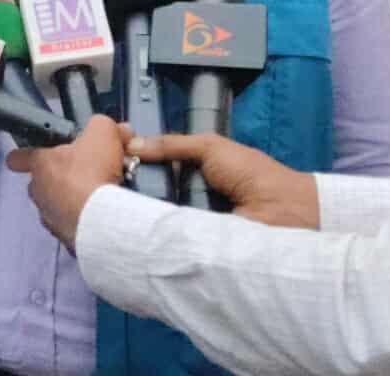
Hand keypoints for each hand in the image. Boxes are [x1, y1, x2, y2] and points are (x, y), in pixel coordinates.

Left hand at [6, 116, 127, 252]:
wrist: (104, 221)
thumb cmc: (94, 175)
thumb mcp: (102, 132)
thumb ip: (102, 126)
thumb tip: (116, 131)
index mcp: (40, 163)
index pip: (19, 157)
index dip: (25, 154)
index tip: (31, 154)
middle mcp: (38, 191)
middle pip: (45, 180)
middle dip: (64, 175)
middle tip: (89, 172)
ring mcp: (50, 217)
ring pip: (59, 204)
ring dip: (76, 198)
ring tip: (102, 195)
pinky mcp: (66, 238)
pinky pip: (73, 224)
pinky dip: (87, 219)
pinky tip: (105, 213)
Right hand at [126, 128, 319, 229]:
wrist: (280, 212)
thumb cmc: (250, 174)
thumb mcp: (211, 147)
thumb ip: (173, 144)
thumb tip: (134, 144)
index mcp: (194, 172)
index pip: (156, 168)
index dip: (136, 165)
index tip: (110, 161)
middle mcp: (188, 197)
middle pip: (151, 192)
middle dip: (132, 188)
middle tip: (110, 184)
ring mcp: (189, 222)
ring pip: (155, 215)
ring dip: (141, 210)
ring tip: (119, 204)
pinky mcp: (192, 244)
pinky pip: (168, 235)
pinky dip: (155, 231)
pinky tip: (136, 226)